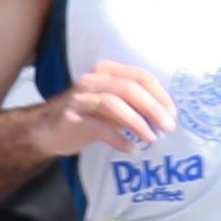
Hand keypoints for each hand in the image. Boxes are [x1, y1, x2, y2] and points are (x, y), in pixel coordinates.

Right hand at [29, 61, 175, 157]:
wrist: (48, 129)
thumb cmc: (88, 115)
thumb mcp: (114, 105)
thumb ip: (135, 106)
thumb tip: (166, 118)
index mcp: (107, 71)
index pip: (140, 77)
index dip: (160, 95)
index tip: (173, 115)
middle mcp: (93, 80)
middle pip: (129, 88)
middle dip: (153, 108)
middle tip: (168, 128)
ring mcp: (80, 98)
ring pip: (114, 104)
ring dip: (137, 122)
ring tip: (151, 139)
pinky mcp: (71, 119)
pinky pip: (98, 128)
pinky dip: (118, 138)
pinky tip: (131, 148)